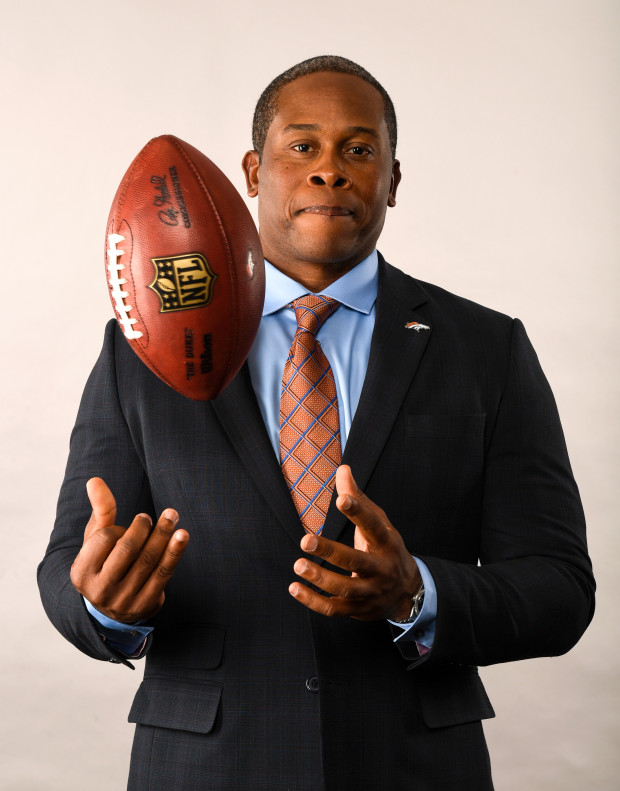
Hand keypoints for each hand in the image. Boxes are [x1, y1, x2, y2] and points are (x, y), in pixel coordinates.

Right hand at [70, 478, 188, 623]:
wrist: (115, 608)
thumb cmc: (105, 563)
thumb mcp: (96, 540)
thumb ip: (100, 511)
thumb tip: (95, 480)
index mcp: (82, 572)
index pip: (105, 538)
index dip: (119, 528)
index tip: (126, 529)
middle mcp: (100, 589)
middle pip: (128, 549)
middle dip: (143, 527)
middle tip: (150, 517)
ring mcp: (124, 599)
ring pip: (149, 560)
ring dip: (163, 534)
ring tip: (172, 515)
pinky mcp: (146, 604)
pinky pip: (164, 573)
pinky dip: (175, 551)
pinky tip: (182, 535)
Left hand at [289, 465, 420, 620]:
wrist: (407, 592)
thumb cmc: (386, 549)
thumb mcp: (380, 523)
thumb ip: (358, 498)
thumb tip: (342, 469)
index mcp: (387, 542)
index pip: (373, 525)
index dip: (358, 511)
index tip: (341, 498)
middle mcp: (381, 568)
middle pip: (356, 560)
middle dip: (330, 551)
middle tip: (305, 540)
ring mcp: (370, 591)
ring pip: (345, 588)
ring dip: (319, 578)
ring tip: (298, 565)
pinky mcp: (358, 610)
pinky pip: (334, 608)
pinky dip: (313, 601)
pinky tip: (295, 588)